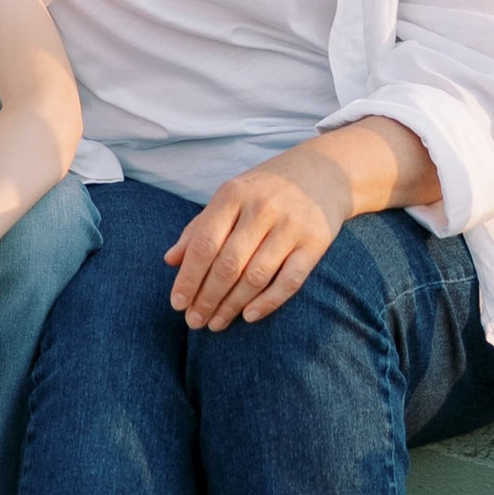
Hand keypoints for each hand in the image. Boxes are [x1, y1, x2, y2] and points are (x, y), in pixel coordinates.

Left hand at [167, 139, 356, 330]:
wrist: (324, 171)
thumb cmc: (265, 190)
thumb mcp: (230, 197)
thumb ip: (200, 227)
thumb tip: (170, 260)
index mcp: (233, 194)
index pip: (204, 243)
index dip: (188, 277)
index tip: (177, 304)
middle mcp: (261, 208)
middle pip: (228, 264)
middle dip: (207, 298)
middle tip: (194, 322)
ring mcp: (290, 225)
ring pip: (255, 276)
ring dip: (232, 305)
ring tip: (216, 323)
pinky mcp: (315, 242)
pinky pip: (289, 281)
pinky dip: (267, 302)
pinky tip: (248, 316)